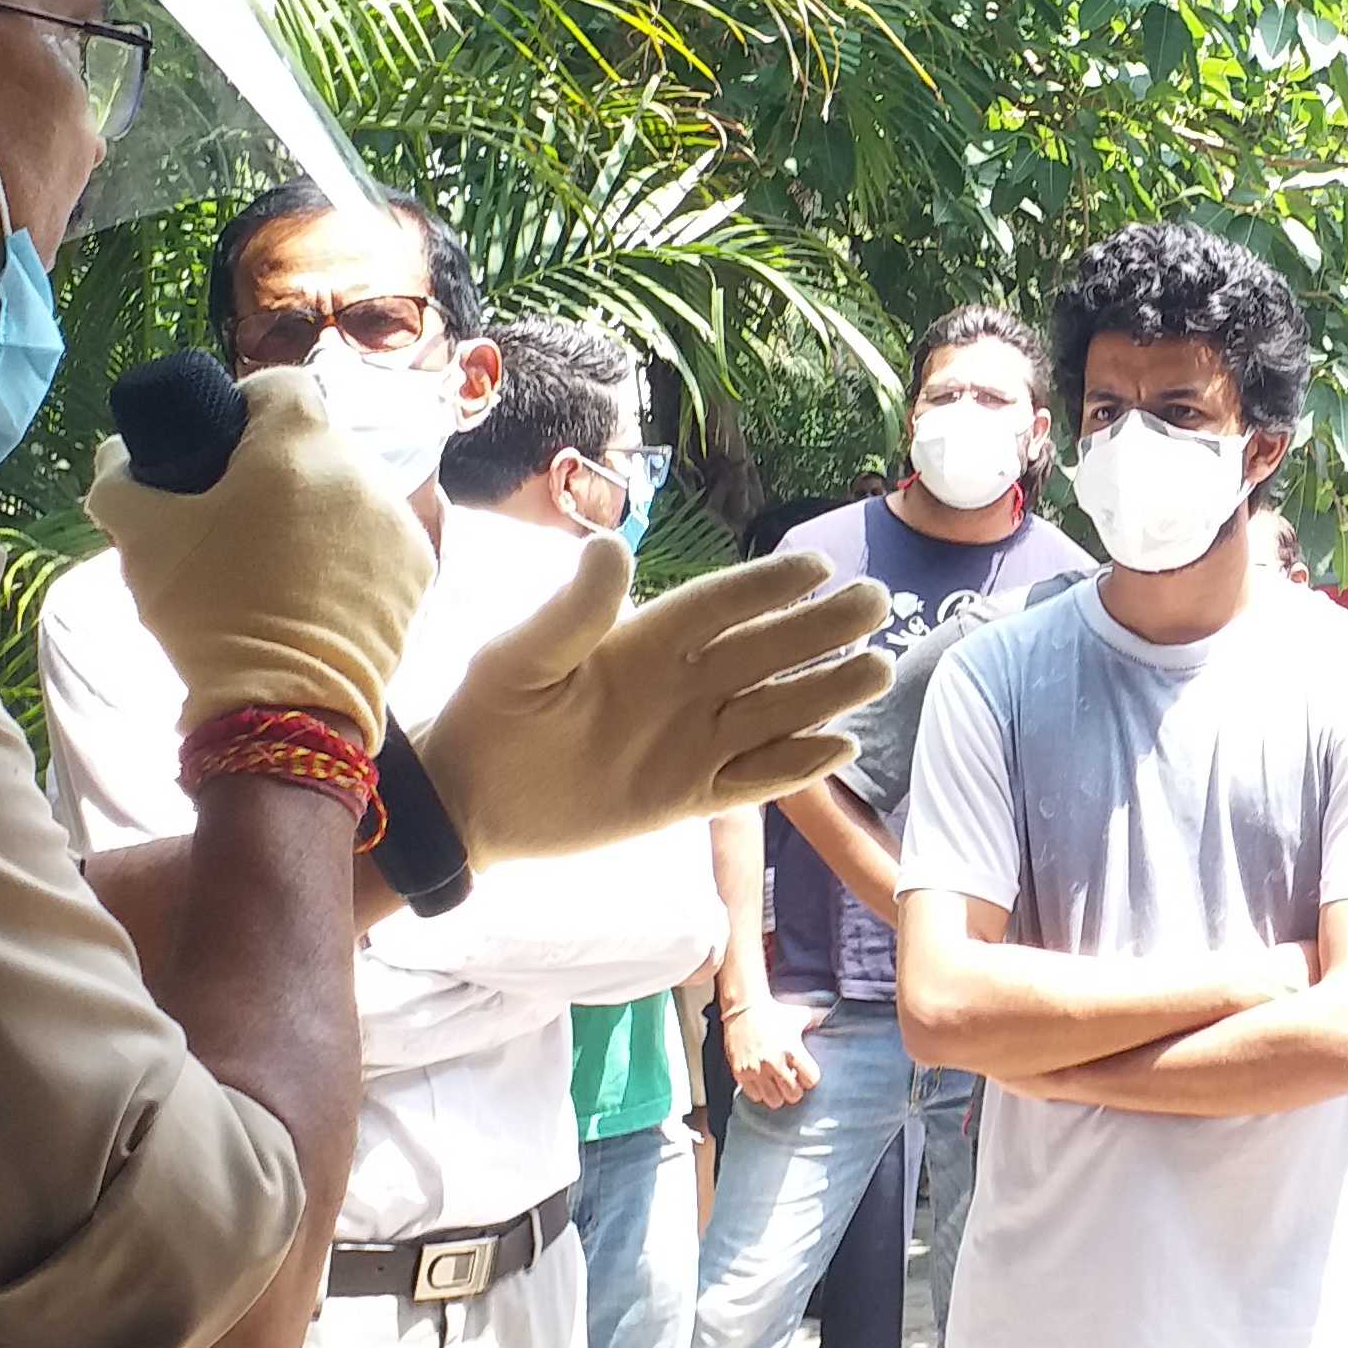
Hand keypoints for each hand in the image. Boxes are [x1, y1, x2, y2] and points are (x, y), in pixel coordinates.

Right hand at [89, 365, 434, 737]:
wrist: (284, 706)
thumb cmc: (208, 610)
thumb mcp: (139, 537)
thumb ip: (118, 477)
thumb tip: (120, 456)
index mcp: (298, 443)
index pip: (281, 385)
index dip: (244, 406)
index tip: (220, 449)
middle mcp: (362, 469)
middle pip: (318, 442)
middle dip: (280, 467)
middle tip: (238, 515)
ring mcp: (399, 521)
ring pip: (352, 491)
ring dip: (319, 509)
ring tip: (278, 560)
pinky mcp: (421, 571)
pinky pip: (380, 539)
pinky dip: (352, 552)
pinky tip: (317, 589)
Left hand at [420, 546, 886, 867]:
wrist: (469, 801)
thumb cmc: (489, 717)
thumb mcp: (519, 659)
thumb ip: (571, 612)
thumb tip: (610, 545)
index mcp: (643, 643)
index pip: (717, 607)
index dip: (766, 586)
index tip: (817, 566)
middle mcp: (680, 687)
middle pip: (765, 652)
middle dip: (820, 628)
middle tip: (878, 601)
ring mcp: (689, 743)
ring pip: (773, 712)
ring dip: (825, 692)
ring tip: (879, 669)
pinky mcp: (686, 796)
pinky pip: (753, 779)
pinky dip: (794, 767)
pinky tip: (839, 748)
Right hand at [727, 992, 823, 1108]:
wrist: (744, 1008)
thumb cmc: (775, 1012)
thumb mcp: (800, 1014)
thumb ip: (819, 1019)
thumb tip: (837, 1016)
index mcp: (792, 1050)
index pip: (811, 1080)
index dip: (810, 1078)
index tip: (805, 1073)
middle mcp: (774, 1062)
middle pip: (793, 1095)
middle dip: (795, 1090)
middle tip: (791, 1082)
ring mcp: (756, 1069)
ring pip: (774, 1101)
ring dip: (777, 1095)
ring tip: (776, 1084)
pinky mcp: (741, 1072)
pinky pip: (754, 1096)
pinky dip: (759, 1092)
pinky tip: (761, 1081)